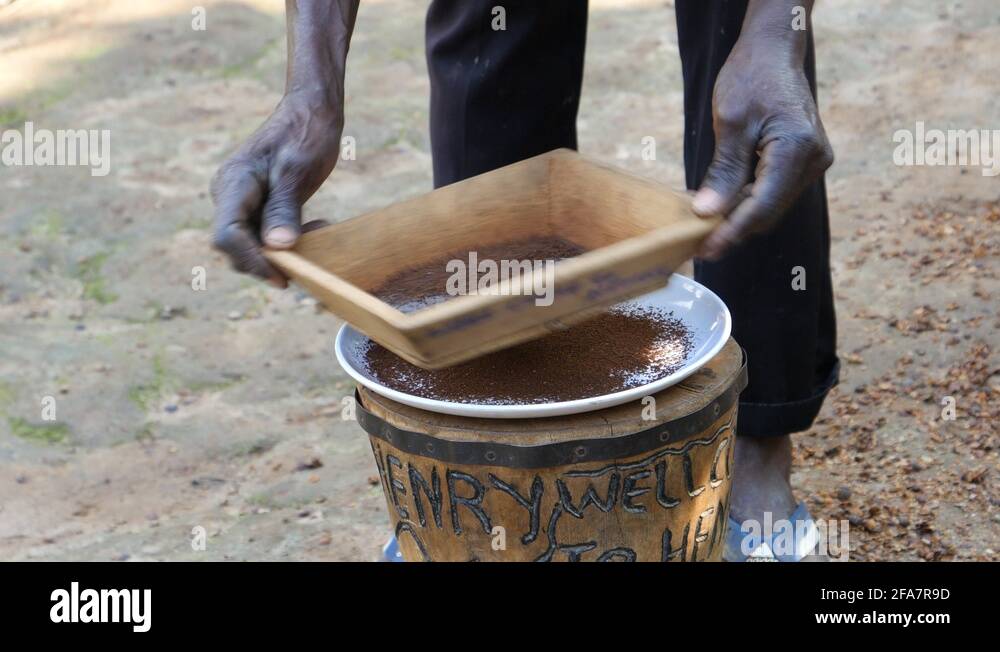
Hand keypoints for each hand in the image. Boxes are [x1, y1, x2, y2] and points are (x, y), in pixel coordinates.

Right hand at [211, 90, 342, 286]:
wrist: (311, 111)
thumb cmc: (305, 134)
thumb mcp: (297, 171)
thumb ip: (284, 208)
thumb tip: (277, 247)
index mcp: (233, 184)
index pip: (227, 236)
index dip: (252, 260)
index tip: (283, 276)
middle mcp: (229, 195)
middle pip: (234, 247)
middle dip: (267, 262)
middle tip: (307, 263)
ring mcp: (241, 201)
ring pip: (250, 244)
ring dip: (281, 253)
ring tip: (317, 234)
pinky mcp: (256, 205)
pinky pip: (263, 234)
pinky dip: (286, 241)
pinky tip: (316, 228)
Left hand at [693, 35, 833, 259]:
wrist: (774, 52)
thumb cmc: (751, 77)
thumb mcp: (731, 123)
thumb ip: (724, 171)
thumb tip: (708, 213)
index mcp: (797, 150)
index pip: (762, 207)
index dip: (732, 231)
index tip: (705, 248)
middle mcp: (814, 160)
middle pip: (768, 212)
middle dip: (733, 227)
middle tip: (696, 241)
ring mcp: (813, 162)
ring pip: (771, 206)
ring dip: (739, 215)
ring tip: (704, 223)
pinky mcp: (805, 161)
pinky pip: (774, 192)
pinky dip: (748, 200)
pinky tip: (722, 201)